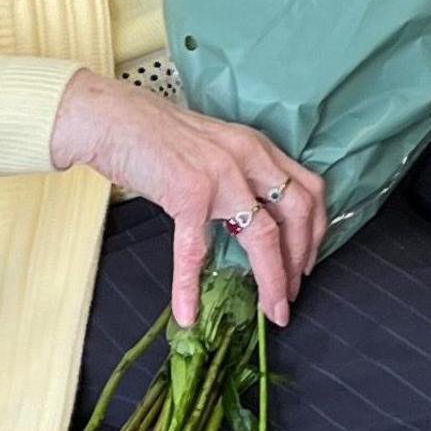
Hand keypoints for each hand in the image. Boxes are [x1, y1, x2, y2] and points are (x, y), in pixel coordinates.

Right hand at [49, 69, 326, 326]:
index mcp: (258, 147)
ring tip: (271, 310)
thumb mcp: (216, 147)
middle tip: (293, 294)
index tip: (309, 262)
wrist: (114, 118)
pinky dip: (189, 286)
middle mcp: (249, 157)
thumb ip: (240, 175)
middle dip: (302, 260)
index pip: (310, 190)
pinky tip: (187, 312)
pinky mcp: (188, 194)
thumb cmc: (157, 135)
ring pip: (264, 236)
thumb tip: (252, 218)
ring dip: (273, 279)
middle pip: (299, 214)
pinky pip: (194, 251)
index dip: (316, 231)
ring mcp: (221, 176)